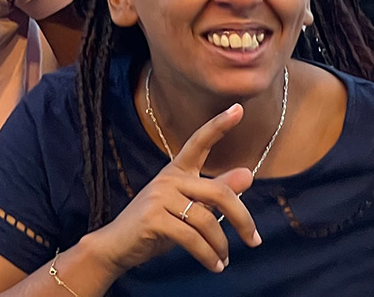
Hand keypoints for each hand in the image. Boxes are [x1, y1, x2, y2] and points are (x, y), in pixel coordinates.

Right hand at [87, 103, 259, 276]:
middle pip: (219, 192)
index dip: (219, 126)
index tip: (239, 108)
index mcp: (177, 172)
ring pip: (207, 220)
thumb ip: (217, 192)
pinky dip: (208, 256)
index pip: (199, 143)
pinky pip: (192, 239)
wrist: (119, 245)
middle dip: (242, 219)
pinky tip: (214, 265)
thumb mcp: (190, 207)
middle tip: (254, 241)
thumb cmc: (158, 224)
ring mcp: (158, 197)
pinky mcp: (152, 218)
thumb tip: (248, 173)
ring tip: (224, 259)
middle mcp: (167, 179)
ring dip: (222, 245)